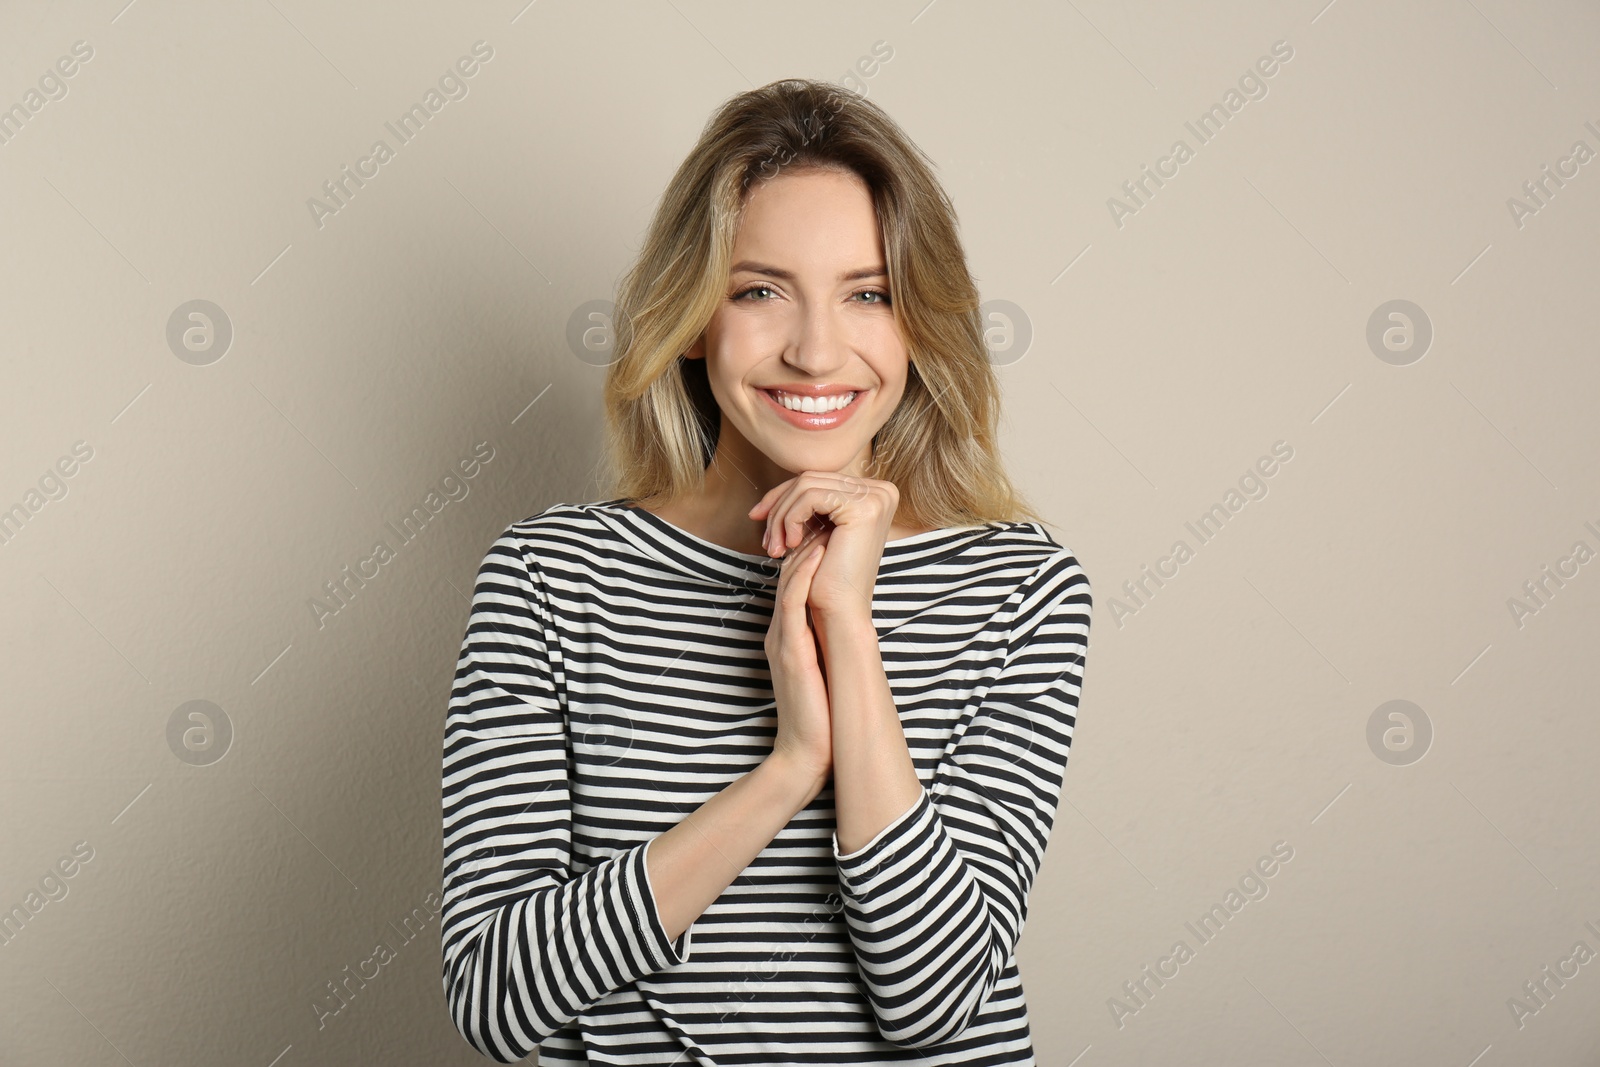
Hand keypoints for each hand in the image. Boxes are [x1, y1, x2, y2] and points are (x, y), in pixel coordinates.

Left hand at [748, 472, 897, 623]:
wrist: (840, 613)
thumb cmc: (826, 578)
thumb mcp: (816, 531)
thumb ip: (807, 503)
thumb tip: (778, 488)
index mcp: (875, 493)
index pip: (818, 480)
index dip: (782, 496)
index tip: (757, 516)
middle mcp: (882, 490)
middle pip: (811, 478)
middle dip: (778, 506)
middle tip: (765, 539)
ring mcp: (877, 496)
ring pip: (805, 485)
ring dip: (780, 517)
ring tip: (775, 548)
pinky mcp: (865, 506)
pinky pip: (810, 496)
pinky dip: (790, 519)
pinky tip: (791, 546)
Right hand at [763, 524, 832, 784]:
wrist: (807, 752)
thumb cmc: (821, 712)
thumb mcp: (821, 663)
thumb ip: (826, 635)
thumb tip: (848, 613)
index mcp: (787, 631)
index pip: (793, 577)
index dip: (808, 546)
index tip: (830, 526)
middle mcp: (780, 630)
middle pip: (786, 571)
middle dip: (802, 537)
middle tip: (823, 512)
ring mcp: (781, 638)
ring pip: (786, 581)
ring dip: (803, 547)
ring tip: (821, 521)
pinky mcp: (788, 651)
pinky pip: (791, 604)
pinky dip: (803, 576)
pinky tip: (818, 554)